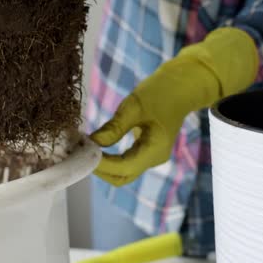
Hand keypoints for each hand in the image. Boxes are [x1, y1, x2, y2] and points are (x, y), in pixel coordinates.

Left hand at [91, 27, 258, 186]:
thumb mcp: (134, 106)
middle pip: (122, 176)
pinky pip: (125, 161)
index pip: (123, 168)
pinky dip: (109, 158)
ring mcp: (151, 156)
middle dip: (100, 169)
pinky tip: (96, 146)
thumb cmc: (161, 92)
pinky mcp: (146, 150)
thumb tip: (92, 143)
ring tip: (85, 148)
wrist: (181, 85)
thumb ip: (114, 128)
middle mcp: (154, 158)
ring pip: (122, 172)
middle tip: (81, 152)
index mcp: (155, 150)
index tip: (83, 152)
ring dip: (103, 164)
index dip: (101, 164)